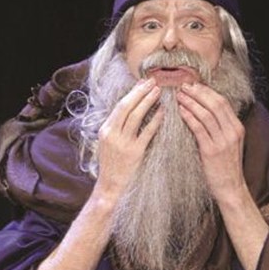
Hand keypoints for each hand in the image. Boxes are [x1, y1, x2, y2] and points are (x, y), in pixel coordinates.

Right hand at [94, 78, 162, 201]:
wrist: (110, 188)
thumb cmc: (112, 166)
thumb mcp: (108, 144)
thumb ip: (116, 128)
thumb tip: (129, 110)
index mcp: (105, 130)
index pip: (120, 106)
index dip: (132, 93)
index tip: (143, 83)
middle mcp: (112, 134)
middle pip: (126, 107)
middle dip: (140, 92)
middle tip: (153, 81)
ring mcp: (123, 143)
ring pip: (136, 116)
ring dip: (148, 101)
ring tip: (158, 91)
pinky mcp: (134, 153)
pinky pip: (147, 132)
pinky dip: (155, 121)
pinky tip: (163, 112)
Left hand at [176, 83, 246, 204]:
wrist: (230, 188)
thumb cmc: (226, 166)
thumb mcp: (229, 143)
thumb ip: (221, 127)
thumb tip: (206, 111)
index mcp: (237, 127)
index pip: (222, 102)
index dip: (207, 91)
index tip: (194, 85)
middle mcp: (232, 131)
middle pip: (215, 104)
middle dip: (198, 92)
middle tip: (184, 86)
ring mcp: (223, 141)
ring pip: (206, 114)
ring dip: (190, 102)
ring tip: (179, 96)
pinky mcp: (211, 151)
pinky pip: (199, 128)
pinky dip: (189, 117)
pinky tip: (180, 111)